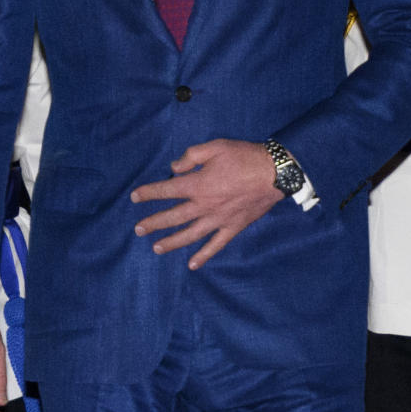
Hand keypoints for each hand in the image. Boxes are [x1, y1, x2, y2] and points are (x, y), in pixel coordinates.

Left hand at [131, 138, 280, 267]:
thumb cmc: (244, 157)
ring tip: (156, 248)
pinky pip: (215, 245)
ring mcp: (218, 220)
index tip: (134, 197)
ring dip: (171, 243)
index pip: (166, 190)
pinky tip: (192, 265)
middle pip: (173, 217)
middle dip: (153, 223)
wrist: (275, 173)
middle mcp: (204, 206)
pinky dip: (203, 256)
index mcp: (197, 185)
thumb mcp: (215, 147)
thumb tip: (174, 167)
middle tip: (138, 229)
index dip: (148, 193)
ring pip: (189, 235)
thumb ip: (191, 155)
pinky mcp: (233, 228)